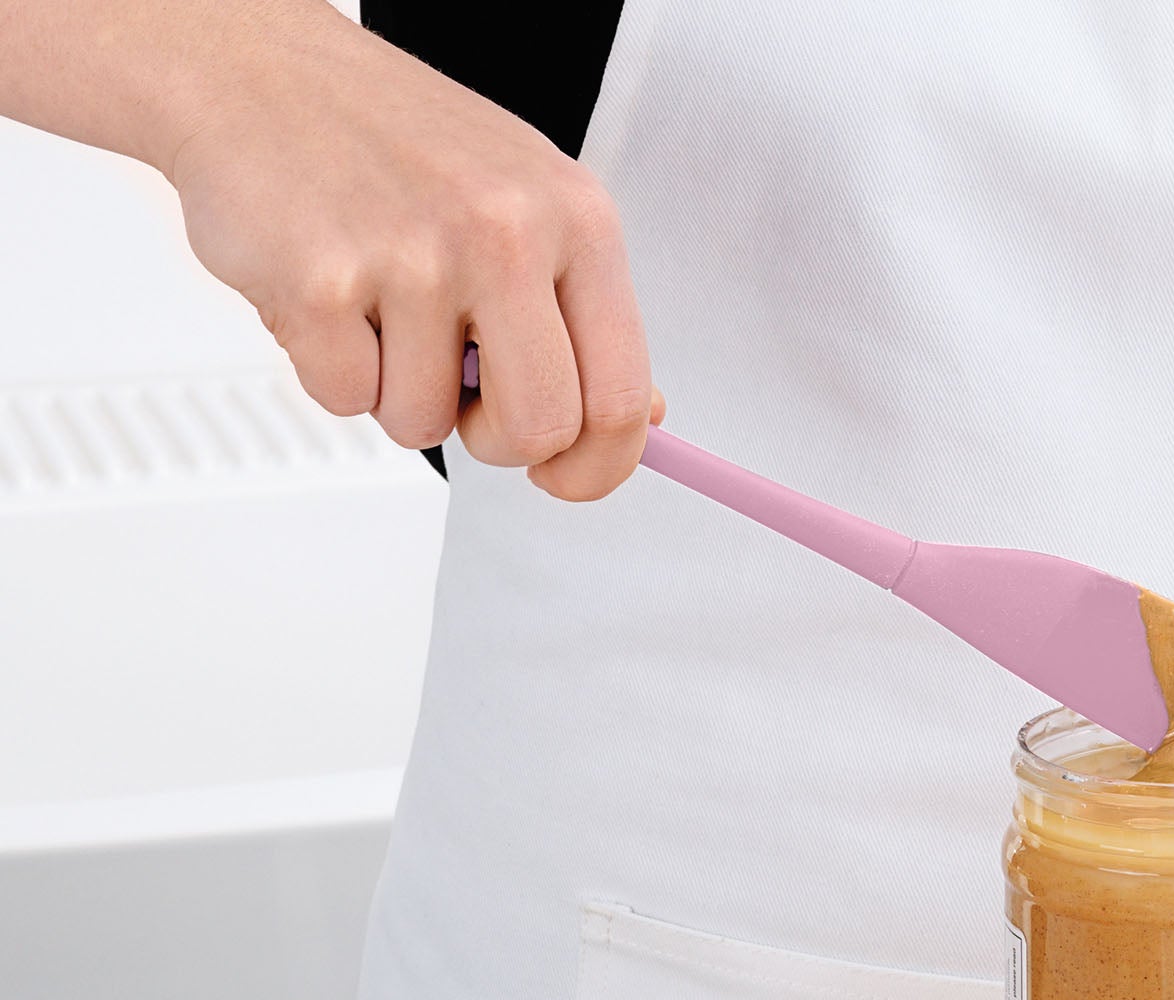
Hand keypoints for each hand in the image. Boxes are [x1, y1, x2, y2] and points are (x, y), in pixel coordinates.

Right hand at [165, 0, 653, 498]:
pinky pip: (345, 401)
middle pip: (537, 431)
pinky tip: (325, 291)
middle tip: (461, 392)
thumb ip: (581, 313)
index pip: (620, 397)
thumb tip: (644, 416)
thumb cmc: (386, 138)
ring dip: (395, 391)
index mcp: (576, 218)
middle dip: (495, 440)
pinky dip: (327, 369)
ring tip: (375, 303)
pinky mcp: (321, 283)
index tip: (566, 476)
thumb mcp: (521, 201)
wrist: (245, 65)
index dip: (595, 466)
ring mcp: (416, 255)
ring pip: (429, 425)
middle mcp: (507, 231)